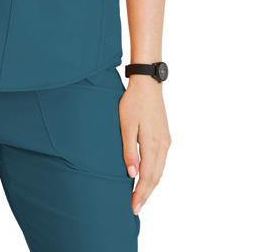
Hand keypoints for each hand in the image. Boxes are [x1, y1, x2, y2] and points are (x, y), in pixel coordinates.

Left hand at [118, 75, 171, 214]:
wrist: (148, 84)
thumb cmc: (133, 102)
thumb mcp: (126, 125)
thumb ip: (129, 150)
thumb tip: (132, 174)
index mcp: (152, 144)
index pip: (147, 176)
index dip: (141, 193)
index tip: (133, 207)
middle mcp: (162, 145)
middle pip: (156, 177)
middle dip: (146, 194)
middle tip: (135, 208)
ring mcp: (166, 141)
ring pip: (160, 170)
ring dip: (151, 185)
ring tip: (140, 197)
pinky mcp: (165, 136)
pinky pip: (161, 161)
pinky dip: (155, 173)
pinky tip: (147, 177)